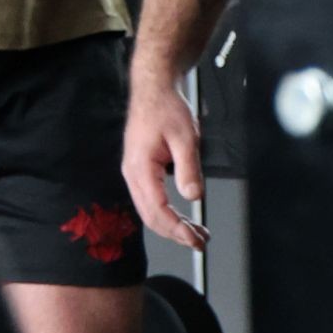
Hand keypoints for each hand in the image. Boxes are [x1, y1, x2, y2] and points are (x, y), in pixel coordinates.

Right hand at [124, 82, 207, 254]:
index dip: (177, 229)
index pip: (157, 210)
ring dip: (173, 226)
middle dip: (176, 234)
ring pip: (150, 211)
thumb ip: (189, 168)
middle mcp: (133, 174)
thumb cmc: (165, 107)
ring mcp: (135, 174)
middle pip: (151, 217)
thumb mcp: (185, 137)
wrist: (154, 89)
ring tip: (196, 234)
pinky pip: (151, 201)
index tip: (194, 239)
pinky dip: (168, 214)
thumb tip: (194, 196)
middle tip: (200, 243)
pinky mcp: (141, 172)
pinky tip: (184, 218)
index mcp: (140, 167)